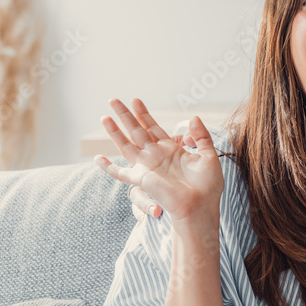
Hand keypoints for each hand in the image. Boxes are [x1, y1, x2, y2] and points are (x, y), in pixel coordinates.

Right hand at [94, 98, 222, 227]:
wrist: (202, 206)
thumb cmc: (208, 186)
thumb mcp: (208, 156)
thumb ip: (201, 136)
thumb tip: (193, 117)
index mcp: (171, 150)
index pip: (153, 127)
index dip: (144, 114)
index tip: (136, 100)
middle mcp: (156, 156)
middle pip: (137, 131)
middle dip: (125, 115)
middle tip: (114, 100)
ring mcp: (148, 167)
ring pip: (126, 145)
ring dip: (115, 131)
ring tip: (104, 117)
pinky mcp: (142, 179)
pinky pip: (121, 173)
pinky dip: (108, 167)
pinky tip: (97, 159)